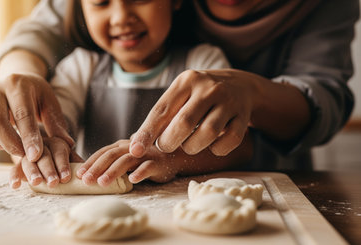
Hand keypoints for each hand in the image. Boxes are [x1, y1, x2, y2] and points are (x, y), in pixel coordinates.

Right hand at [0, 73, 73, 161]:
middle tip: (24, 157)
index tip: (35, 156)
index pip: (22, 114)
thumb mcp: (50, 104)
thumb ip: (57, 124)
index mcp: (18, 85)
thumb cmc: (36, 96)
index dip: (28, 137)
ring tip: (7, 147)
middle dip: (10, 144)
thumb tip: (67, 145)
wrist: (16, 82)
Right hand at [8, 136, 83, 188]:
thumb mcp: (72, 158)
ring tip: (37, 182)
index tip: (66, 177)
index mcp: (57, 142)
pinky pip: (14, 168)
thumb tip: (84, 168)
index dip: (63, 165)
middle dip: (49, 170)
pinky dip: (14, 177)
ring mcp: (28, 153)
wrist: (44, 152)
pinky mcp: (18, 163)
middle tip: (53, 182)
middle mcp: (42, 145)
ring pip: (29, 161)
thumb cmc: (63, 161)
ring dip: (33, 172)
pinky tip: (15, 185)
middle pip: (44, 156)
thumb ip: (77, 162)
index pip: (59, 151)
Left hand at [77, 140, 184, 185]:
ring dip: (114, 172)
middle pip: (111, 155)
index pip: (103, 152)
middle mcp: (131, 147)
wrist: (174, 156)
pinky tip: (132, 180)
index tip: (79, 175)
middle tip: (86, 181)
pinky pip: (148, 167)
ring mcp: (145, 154)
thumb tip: (88, 174)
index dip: (90, 162)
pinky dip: (140, 173)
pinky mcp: (158, 162)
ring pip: (127, 161)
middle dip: (97, 168)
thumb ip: (112, 163)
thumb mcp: (127, 159)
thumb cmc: (145, 160)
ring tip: (102, 183)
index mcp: (121, 146)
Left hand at [129, 69, 262, 156]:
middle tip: (166, 146)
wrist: (240, 85)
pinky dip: (216, 150)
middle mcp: (208, 88)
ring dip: (192, 148)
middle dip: (170, 142)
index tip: (135, 150)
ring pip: (207, 134)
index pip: (162, 110)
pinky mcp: (243, 116)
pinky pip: (228, 141)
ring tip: (188, 145)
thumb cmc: (199, 95)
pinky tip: (211, 145)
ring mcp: (228, 101)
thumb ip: (162, 116)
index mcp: (186, 81)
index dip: (147, 132)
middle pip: (184, 123)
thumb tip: (136, 144)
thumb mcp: (180, 95)